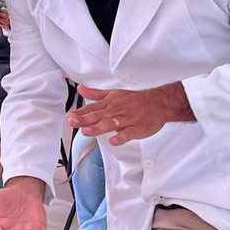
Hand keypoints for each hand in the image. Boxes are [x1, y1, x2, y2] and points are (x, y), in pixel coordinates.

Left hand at [69, 82, 193, 145]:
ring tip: (86, 131)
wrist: (159, 102)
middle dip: (84, 119)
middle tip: (72, 122)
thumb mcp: (114, 93)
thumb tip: (81, 89)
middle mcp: (116, 111)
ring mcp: (126, 120)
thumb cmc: (135, 100)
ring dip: (98, 128)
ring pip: (110, 124)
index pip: (92, 108)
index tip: (70, 116)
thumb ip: (96, 94)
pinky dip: (121, 137)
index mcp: (110, 103)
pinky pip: (128, 133)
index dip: (80, 113)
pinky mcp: (137, 128)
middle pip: (98, 116)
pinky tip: (113, 141)